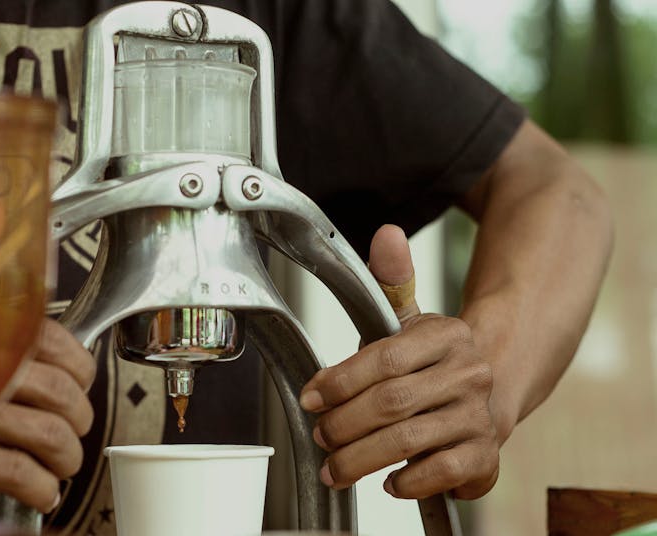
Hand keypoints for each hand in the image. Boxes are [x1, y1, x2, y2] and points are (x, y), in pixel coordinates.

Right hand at [0, 318, 95, 511]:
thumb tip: (41, 344)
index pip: (58, 346)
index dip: (81, 371)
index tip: (81, 382)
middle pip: (61, 395)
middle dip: (79, 419)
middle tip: (76, 429)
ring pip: (48, 434)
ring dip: (67, 456)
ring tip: (64, 464)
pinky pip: (15, 471)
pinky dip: (39, 486)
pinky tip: (42, 492)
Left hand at [299, 224, 498, 499]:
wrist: (495, 384)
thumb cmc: (435, 359)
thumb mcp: (412, 319)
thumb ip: (393, 281)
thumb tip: (386, 234)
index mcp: (445, 335)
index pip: (383, 358)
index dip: (340, 381)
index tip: (311, 397)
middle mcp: (468, 374)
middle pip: (391, 403)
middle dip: (344, 425)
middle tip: (319, 436)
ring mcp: (479, 416)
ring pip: (410, 442)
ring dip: (362, 459)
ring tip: (335, 467)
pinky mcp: (486, 455)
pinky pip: (443, 473)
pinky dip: (410, 482)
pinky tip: (389, 482)